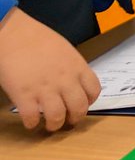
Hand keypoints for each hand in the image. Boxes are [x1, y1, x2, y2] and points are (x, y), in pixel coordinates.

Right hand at [0, 8, 100, 130]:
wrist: (15, 33)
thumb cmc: (38, 38)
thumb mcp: (65, 50)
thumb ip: (71, 68)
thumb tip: (73, 82)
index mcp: (77, 67)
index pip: (94, 90)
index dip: (89, 101)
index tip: (83, 104)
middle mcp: (64, 80)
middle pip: (79, 108)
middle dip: (75, 119)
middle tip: (68, 121)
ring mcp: (44, 88)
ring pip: (57, 117)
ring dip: (55, 125)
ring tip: (50, 125)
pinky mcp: (24, 94)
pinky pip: (32, 117)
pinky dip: (32, 123)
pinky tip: (30, 121)